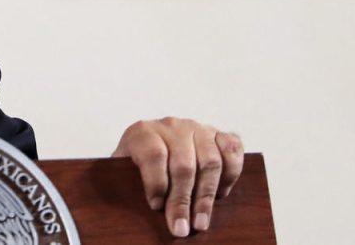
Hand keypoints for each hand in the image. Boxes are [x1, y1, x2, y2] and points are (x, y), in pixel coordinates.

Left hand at [113, 117, 242, 237]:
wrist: (152, 149)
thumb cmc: (136, 168)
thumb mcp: (122, 174)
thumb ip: (126, 184)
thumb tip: (141, 211)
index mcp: (143, 132)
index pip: (153, 154)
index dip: (155, 182)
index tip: (155, 206)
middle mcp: (171, 126)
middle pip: (183, 164)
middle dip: (182, 201)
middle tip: (180, 228)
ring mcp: (197, 128)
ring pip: (210, 161)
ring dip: (207, 196)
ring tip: (200, 222)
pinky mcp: (218, 134)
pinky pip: (232, 149)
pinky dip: (230, 174)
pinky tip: (221, 194)